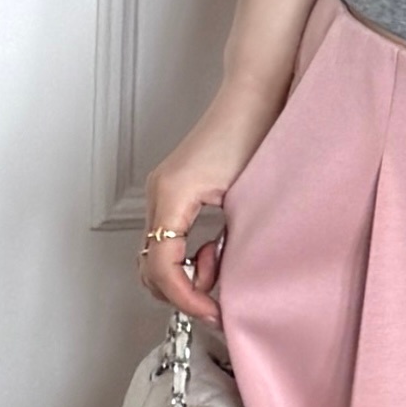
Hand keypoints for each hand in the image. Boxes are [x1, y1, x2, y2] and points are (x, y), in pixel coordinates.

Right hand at [141, 82, 278, 316]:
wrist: (256, 94)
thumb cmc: (255, 133)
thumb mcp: (247, 198)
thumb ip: (232, 245)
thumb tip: (227, 285)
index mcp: (172, 196)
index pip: (163, 268)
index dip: (187, 298)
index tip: (214, 312)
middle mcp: (158, 194)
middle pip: (149, 268)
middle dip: (182, 292)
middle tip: (219, 299)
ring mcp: (162, 192)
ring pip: (156, 255)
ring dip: (185, 274)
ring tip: (223, 265)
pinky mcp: (174, 190)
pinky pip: (167, 238)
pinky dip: (186, 256)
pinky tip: (216, 248)